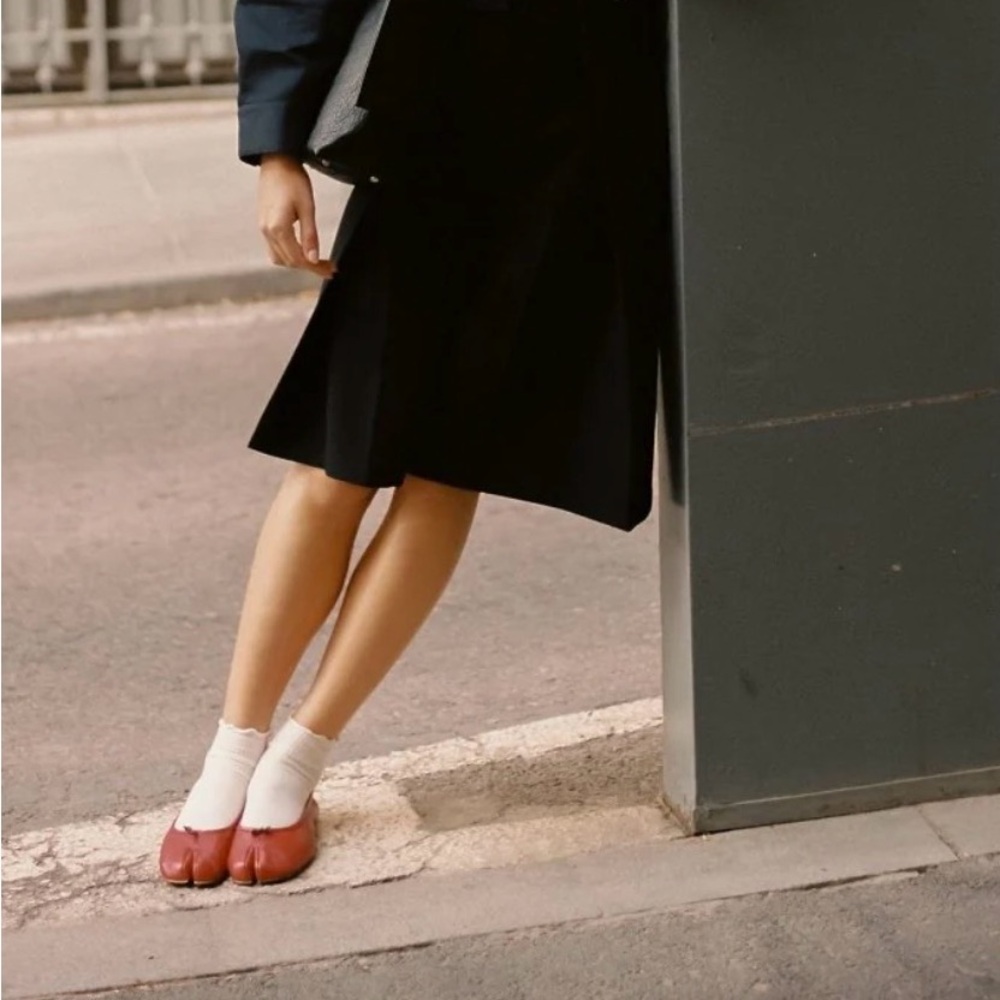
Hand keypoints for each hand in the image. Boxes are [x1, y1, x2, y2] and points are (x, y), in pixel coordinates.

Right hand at [257, 154, 335, 278]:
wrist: (276, 160)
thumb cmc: (293, 179)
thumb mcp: (307, 208)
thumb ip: (310, 236)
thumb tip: (313, 259)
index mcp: (278, 229)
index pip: (299, 259)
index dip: (316, 268)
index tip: (331, 270)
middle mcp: (267, 232)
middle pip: (289, 261)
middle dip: (310, 267)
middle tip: (328, 267)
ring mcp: (263, 228)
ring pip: (280, 258)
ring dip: (298, 262)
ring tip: (316, 261)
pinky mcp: (263, 224)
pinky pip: (274, 248)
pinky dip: (288, 254)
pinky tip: (301, 250)